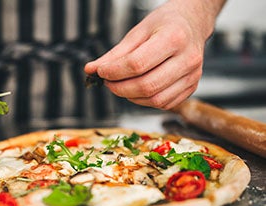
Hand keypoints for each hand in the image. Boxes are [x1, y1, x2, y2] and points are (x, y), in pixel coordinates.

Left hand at [85, 0, 225, 109]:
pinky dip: (144, 101)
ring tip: (121, 85)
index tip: (101, 72)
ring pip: (155, 99)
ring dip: (131, 97)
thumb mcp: (138, 32)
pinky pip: (164, 104)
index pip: (137, 64)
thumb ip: (115, 54)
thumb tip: (91, 70)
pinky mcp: (192, 87)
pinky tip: (137, 90)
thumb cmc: (165, 24)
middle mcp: (188, 58)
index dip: (114, 72)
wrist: (191, 24)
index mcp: (174, 38)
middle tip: (108, 82)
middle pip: (146, 85)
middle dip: (120, 88)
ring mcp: (192, 75)